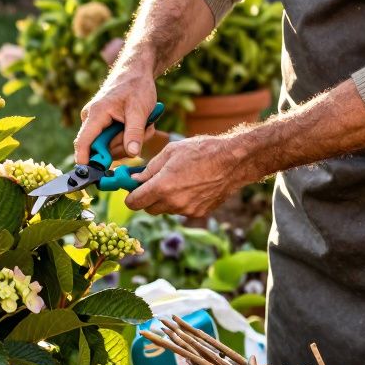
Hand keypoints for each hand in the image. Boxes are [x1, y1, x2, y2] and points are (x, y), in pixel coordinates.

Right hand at [74, 67, 158, 163]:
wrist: (136, 71)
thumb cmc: (136, 86)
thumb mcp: (140, 110)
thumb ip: (134, 133)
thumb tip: (132, 153)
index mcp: (96, 114)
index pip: (83, 142)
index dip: (85, 160)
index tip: (92, 175)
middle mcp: (91, 119)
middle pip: (101, 148)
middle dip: (123, 146)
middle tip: (142, 134)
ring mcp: (96, 122)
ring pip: (109, 146)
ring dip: (128, 141)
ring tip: (143, 125)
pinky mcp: (103, 124)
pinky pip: (114, 140)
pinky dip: (128, 137)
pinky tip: (139, 125)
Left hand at [123, 135, 249, 216]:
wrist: (233, 161)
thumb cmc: (201, 151)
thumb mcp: (170, 152)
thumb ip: (149, 168)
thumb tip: (134, 179)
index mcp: (162, 187)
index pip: (134, 202)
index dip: (130, 196)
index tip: (132, 189)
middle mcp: (173, 203)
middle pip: (149, 209)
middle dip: (147, 197)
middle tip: (153, 182)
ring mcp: (187, 210)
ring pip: (166, 209)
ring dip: (165, 199)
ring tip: (177, 180)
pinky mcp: (199, 213)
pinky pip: (181, 210)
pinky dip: (180, 201)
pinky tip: (191, 186)